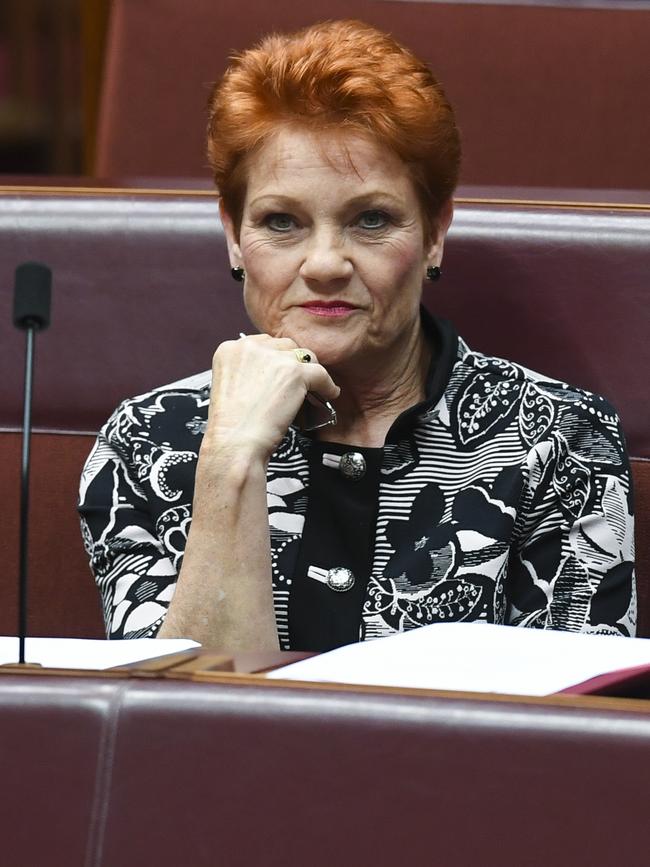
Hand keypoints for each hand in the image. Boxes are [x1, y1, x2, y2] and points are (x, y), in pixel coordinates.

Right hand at [203, 334, 339, 459]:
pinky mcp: (294, 373)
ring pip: (303, 356)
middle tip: (296, 382)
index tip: (280, 370)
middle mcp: (250, 347)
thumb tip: (272, 372)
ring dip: (308, 372)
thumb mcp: (229, 385)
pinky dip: (327, 386)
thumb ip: (248, 371)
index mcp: (230, 349)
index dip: (274, 358)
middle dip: (292, 363)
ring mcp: (274, 358)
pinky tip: (328, 394)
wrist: (235, 442)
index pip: (262, 343)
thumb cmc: (230, 425)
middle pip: (284, 345)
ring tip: (313, 388)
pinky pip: (321, 374)